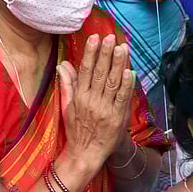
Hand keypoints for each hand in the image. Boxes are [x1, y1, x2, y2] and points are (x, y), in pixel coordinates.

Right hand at [58, 34, 134, 168]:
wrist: (85, 154)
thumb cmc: (76, 129)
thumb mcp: (67, 106)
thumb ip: (67, 84)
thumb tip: (63, 64)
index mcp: (79, 96)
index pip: (86, 70)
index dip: (91, 53)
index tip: (95, 38)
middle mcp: (91, 101)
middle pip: (100, 73)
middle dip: (106, 53)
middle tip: (111, 37)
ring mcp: (105, 109)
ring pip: (112, 82)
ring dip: (118, 64)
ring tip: (122, 48)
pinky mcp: (117, 118)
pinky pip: (122, 99)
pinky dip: (126, 85)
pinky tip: (129, 71)